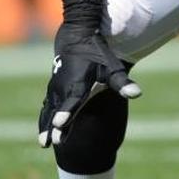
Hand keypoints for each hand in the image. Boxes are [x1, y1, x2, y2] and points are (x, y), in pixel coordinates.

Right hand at [38, 0, 140, 147]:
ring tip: (43, 143)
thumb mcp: (112, 67)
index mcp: (78, 84)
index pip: (72, 102)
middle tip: (50, 142)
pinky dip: (43, 120)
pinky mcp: (52, 89)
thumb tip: (136, 93)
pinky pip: (46, 108)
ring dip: (45, 126)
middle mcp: (64, 88)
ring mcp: (55, 89)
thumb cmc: (97, 53)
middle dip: (53, 126)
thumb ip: (122, 84)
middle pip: (57, 110)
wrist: (76, 35)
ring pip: (48, 110)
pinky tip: (42, 133)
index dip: (66, 114)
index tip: (59, 124)